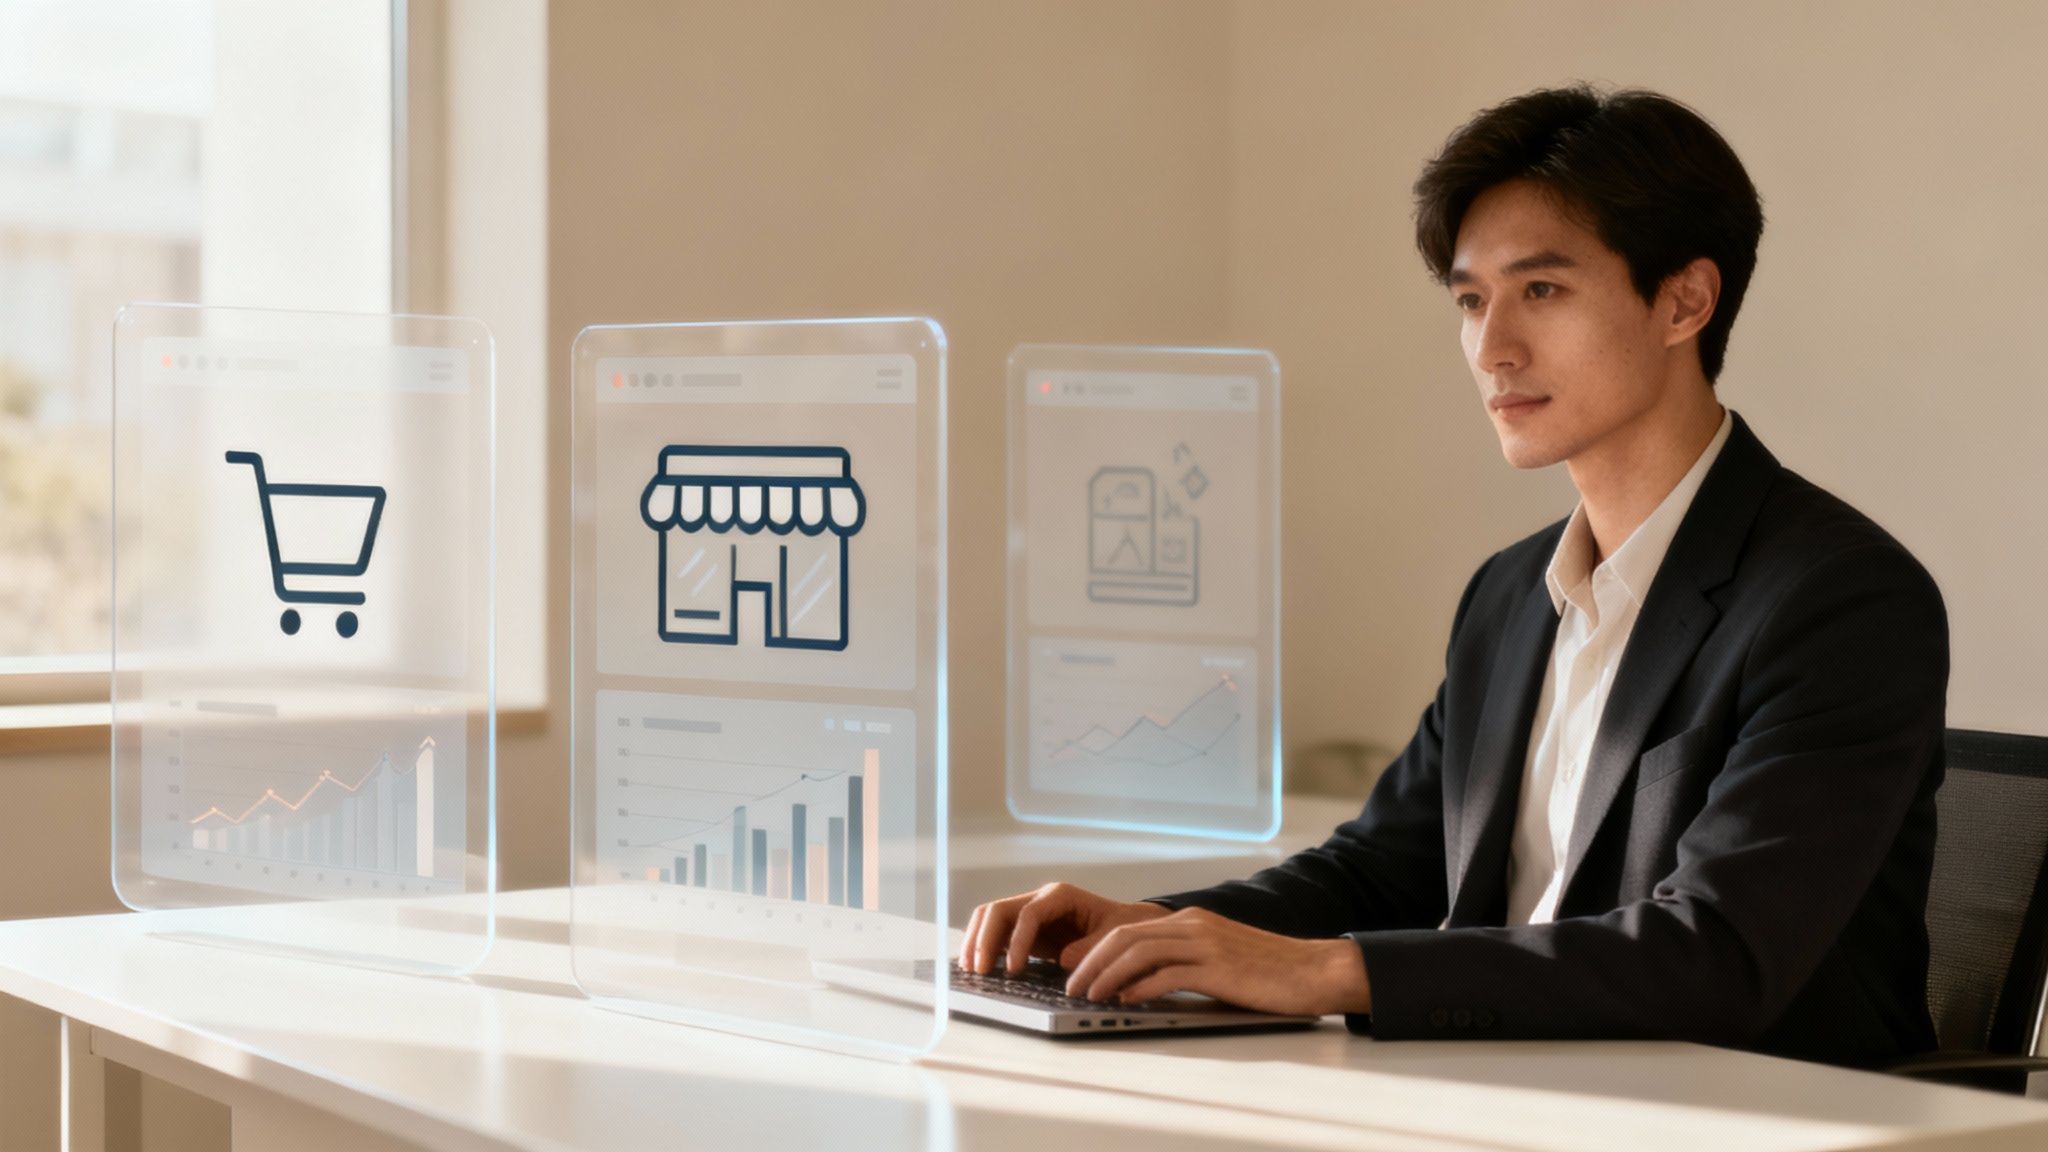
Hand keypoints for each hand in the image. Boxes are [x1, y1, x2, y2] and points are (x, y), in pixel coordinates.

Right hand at [959, 882, 1170, 975]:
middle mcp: (1040, 899)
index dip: (1017, 941)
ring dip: (977, 941)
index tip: (1013, 968)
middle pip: (999, 910)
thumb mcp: (1113, 937)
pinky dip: (984, 947)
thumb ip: (1090, 947)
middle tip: (979, 970)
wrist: (1128, 924)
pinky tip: (978, 966)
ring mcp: (1030, 912)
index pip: (1028, 913)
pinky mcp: (1026, 929)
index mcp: (1060, 896)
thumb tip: (1063, 959)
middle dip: (984, 939)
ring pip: (991, 918)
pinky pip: (997, 933)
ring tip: (970, 969)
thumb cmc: (1122, 927)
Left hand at [1063, 906, 1371, 1017]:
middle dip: (1091, 962)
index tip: (1074, 969)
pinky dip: (1140, 987)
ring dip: (1107, 975)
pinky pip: (1167, 974)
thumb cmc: (1268, 972)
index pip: (1129, 929)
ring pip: (1139, 952)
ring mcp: (1205, 943)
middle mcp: (1193, 925)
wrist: (1313, 970)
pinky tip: (1126, 1001)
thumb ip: (1180, 965)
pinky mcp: (1218, 967)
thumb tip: (1137, 986)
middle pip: (1125, 936)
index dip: (1095, 949)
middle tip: (1071, 986)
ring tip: (1089, 996)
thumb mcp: (1217, 959)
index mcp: (1190, 920)